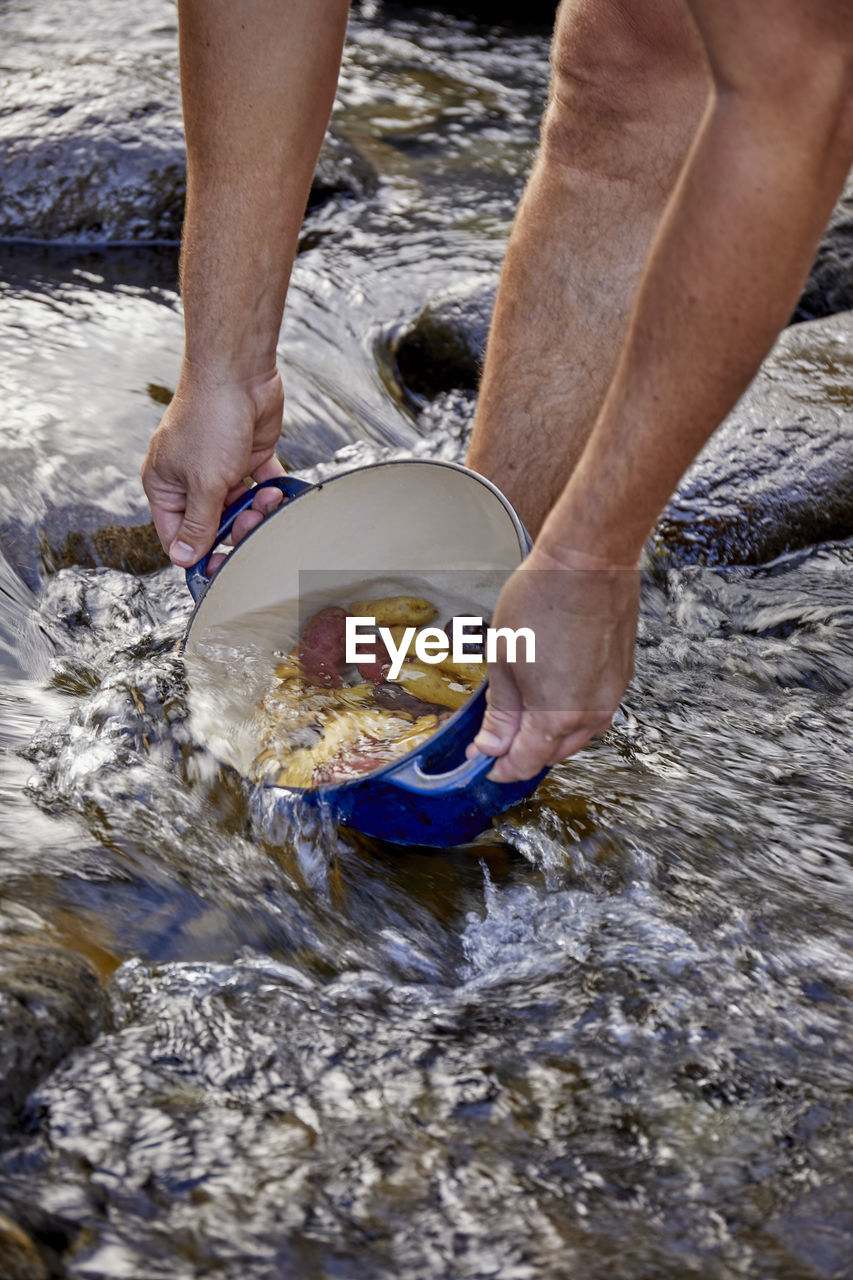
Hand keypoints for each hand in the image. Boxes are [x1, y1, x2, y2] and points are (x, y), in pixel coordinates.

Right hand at [141, 365, 286, 569]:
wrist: (239, 373)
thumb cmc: (210, 420)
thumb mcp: (203, 482)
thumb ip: (198, 523)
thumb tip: (184, 558)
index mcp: (165, 485)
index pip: (176, 535)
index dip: (198, 554)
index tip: (221, 567)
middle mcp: (190, 479)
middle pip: (213, 525)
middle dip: (235, 529)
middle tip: (251, 521)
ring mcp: (220, 468)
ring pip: (240, 508)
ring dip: (257, 510)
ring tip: (267, 498)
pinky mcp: (248, 457)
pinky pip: (261, 486)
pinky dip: (272, 492)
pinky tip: (280, 492)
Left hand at [471, 544, 639, 782]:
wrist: (588, 562)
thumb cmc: (541, 601)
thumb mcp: (503, 660)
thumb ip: (501, 711)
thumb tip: (492, 746)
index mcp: (555, 716)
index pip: (525, 762)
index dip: (500, 767)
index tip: (483, 761)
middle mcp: (590, 714)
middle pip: (552, 754)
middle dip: (523, 752)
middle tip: (495, 738)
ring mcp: (611, 696)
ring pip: (577, 735)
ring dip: (549, 735)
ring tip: (522, 714)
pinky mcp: (621, 676)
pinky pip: (593, 711)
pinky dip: (570, 713)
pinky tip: (552, 693)